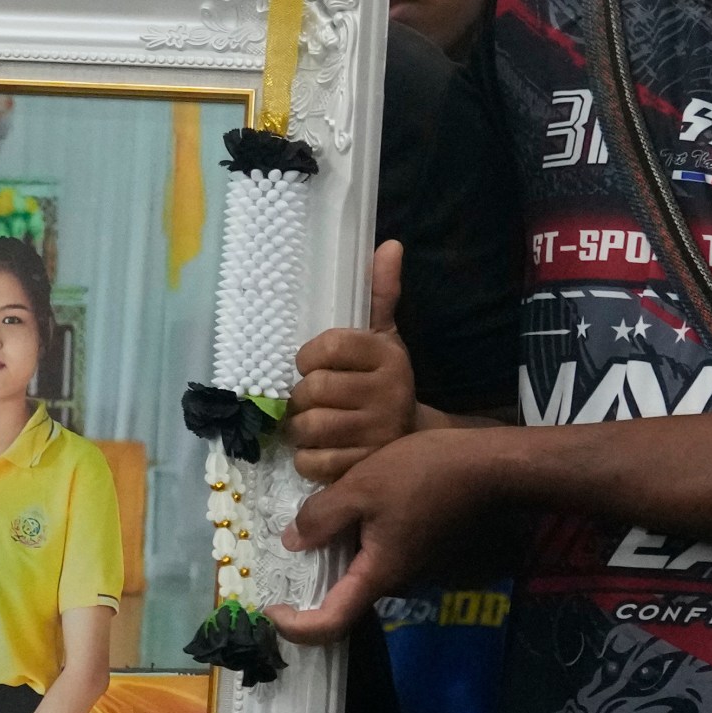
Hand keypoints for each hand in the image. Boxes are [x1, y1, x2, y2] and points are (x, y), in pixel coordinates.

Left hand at [267, 426, 491, 644]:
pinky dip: (355, 539)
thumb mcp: (361, 487)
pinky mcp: (423, 547)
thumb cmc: (425, 474)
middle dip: (311, 581)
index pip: (330, 625)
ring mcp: (413, 566)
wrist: (490, 466)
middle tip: (286, 550)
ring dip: (334, 554)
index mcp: (378, 575)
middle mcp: (396, 581)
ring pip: (361, 571)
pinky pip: (379, 553)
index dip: (295, 627)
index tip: (271, 607)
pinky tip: (351, 504)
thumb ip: (322, 517)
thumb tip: (292, 542)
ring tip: (317, 517)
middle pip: (343, 598)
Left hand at [288, 241, 413, 483]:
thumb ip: (380, 293)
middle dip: (301, 397)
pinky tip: (319, 449)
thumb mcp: (384, 337)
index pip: (328, 346)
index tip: (310, 364)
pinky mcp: (365, 467)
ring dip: (299, 428)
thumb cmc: (384, 381)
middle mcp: (388, 393)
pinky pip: (313, 462)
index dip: (308, 357)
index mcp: (387, 355)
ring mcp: (378, 433)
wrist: (412, 440)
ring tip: (311, 424)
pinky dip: (306, 458)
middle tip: (309, 400)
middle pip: (314, 389)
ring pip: (310, 427)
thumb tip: (390, 245)